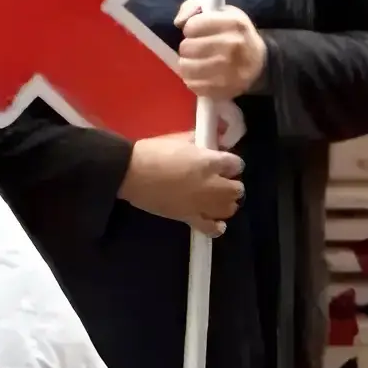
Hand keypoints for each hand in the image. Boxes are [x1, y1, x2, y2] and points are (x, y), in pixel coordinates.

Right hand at [120, 135, 241, 237]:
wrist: (130, 172)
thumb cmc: (152, 152)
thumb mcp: (179, 139)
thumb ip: (199, 141)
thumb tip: (208, 142)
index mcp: (211, 161)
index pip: (236, 165)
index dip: (230, 165)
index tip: (222, 164)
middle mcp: (213, 184)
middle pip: (237, 189)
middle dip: (231, 185)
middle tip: (218, 181)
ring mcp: (202, 203)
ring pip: (228, 208)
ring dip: (225, 203)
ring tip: (214, 199)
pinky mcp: (189, 217)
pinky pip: (211, 228)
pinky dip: (217, 227)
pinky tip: (216, 223)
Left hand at [173, 0, 266, 102]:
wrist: (259, 62)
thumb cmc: (235, 34)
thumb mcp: (221, 12)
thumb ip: (194, 8)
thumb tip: (179, 21)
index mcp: (233, 23)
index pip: (192, 25)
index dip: (191, 28)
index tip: (199, 31)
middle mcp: (233, 46)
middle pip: (186, 47)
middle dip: (189, 46)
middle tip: (199, 47)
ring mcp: (229, 70)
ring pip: (186, 67)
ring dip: (188, 63)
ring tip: (198, 60)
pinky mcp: (223, 89)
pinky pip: (192, 84)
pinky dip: (193, 79)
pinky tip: (202, 74)